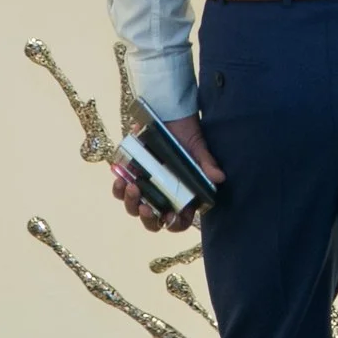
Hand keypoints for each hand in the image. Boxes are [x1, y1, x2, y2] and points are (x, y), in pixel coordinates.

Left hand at [108, 115, 225, 233]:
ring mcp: (145, 186)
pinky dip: (119, 189)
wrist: (169, 114)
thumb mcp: (198, 148)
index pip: (179, 220)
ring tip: (132, 187)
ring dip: (131, 203)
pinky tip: (120, 180)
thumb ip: (206, 164)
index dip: (174, 224)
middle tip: (145, 208)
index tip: (170, 217)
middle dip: (147, 219)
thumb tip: (219, 177)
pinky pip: (121, 190)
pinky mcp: (131, 174)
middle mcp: (162, 195)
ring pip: (134, 206)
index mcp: (181, 194)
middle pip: (153, 219)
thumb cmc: (186, 133)